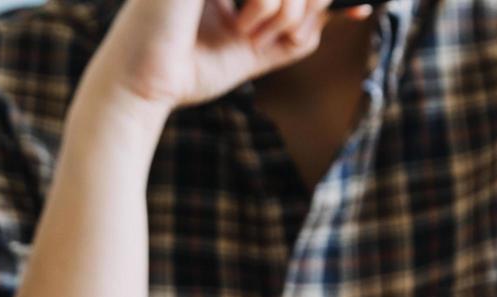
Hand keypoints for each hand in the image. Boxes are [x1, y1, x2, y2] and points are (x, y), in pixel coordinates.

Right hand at [80, 0, 368, 114]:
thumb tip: (350, 10)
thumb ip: (295, 29)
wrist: (140, 87)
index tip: (356, 12)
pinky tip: (240, 26)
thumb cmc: (185, 71)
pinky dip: (267, 7)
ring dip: (283, 12)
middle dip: (301, 6)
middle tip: (272, 36)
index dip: (316, 3)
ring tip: (248, 33)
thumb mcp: (253, 49)